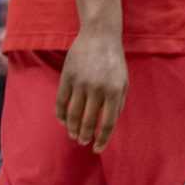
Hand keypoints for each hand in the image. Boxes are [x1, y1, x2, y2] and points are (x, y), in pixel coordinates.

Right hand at [55, 27, 127, 152]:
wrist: (100, 35)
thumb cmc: (114, 61)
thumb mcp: (124, 81)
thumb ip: (119, 104)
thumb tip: (108, 126)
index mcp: (115, 91)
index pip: (107, 123)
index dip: (102, 139)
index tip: (97, 149)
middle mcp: (97, 88)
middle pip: (87, 122)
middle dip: (84, 136)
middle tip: (82, 142)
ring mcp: (80, 83)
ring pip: (72, 115)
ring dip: (71, 129)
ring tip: (73, 135)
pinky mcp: (67, 77)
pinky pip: (61, 102)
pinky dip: (61, 115)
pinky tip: (63, 121)